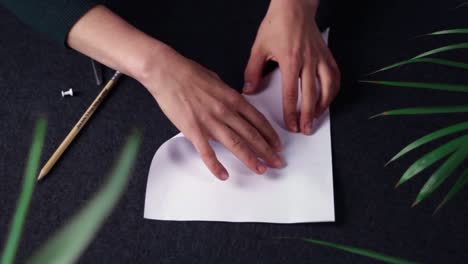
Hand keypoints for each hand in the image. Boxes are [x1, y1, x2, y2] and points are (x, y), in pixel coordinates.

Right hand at [141, 47, 283, 179]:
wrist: (166, 72)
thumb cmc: (188, 73)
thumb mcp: (217, 81)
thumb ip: (228, 96)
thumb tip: (235, 105)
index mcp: (232, 98)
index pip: (258, 120)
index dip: (270, 134)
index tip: (277, 144)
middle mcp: (225, 111)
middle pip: (252, 134)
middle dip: (267, 150)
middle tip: (277, 162)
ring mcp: (210, 121)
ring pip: (235, 144)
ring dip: (250, 159)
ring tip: (261, 169)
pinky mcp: (193, 130)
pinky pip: (207, 152)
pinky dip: (216, 166)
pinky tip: (223, 175)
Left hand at [243, 0, 339, 134]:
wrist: (294, 7)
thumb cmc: (277, 25)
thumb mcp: (259, 48)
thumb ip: (253, 72)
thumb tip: (249, 91)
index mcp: (290, 61)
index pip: (291, 93)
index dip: (291, 112)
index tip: (291, 125)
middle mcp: (308, 61)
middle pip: (311, 95)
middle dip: (309, 115)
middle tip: (306, 129)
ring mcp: (320, 58)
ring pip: (328, 87)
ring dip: (324, 105)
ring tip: (318, 117)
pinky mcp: (327, 55)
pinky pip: (335, 76)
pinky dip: (333, 90)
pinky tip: (328, 99)